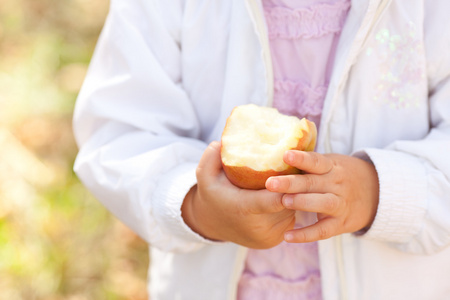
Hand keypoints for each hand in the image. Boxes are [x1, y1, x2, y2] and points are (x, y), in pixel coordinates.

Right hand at [181, 141, 295, 248]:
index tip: (293, 169)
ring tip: (290, 180)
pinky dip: (289, 207)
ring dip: (293, 196)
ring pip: (292, 210)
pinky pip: (290, 219)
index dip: (286, 186)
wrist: (212, 224)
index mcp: (243, 208)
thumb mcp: (205, 174)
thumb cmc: (213, 193)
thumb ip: (211, 156)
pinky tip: (283, 195)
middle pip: (287, 202)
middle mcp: (257, 227)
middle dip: (293, 186)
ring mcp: (267, 237)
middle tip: (295, 168)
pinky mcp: (274, 241)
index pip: (273, 200)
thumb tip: (223, 142)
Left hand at [265, 151, 378, 242]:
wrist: (376, 193)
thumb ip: (309, 163)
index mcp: (332, 167)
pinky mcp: (341, 224)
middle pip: (314, 182)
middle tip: (271, 183)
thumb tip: (275, 155)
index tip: (285, 155)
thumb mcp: (330, 164)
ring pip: (322, 203)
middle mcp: (337, 184)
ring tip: (283, 202)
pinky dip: (306, 235)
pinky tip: (287, 236)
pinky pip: (323, 231)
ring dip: (302, 203)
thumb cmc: (339, 175)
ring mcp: (341, 205)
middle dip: (291, 183)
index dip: (302, 158)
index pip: (317, 161)